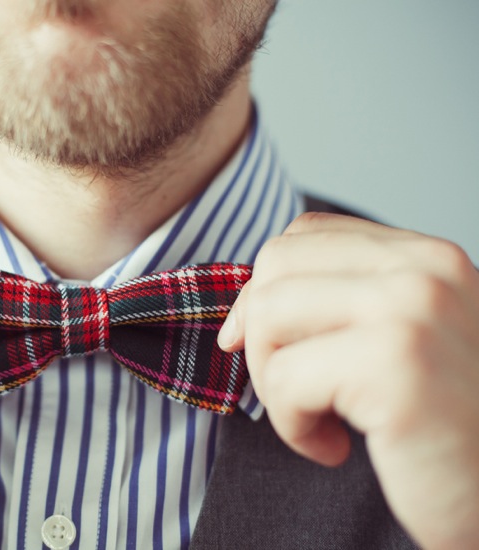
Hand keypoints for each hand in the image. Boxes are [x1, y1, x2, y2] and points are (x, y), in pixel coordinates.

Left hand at [218, 213, 478, 548]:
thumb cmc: (442, 428)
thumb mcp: (396, 344)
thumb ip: (338, 306)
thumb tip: (241, 316)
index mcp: (426, 256)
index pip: (304, 234)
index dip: (265, 290)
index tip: (266, 344)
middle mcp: (425, 268)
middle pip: (276, 264)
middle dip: (262, 336)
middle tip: (295, 391)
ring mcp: (412, 310)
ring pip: (269, 315)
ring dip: (273, 382)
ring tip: (318, 420)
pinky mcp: (396, 365)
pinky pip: (286, 379)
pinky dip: (291, 425)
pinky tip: (334, 448)